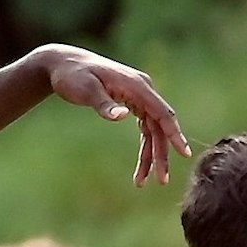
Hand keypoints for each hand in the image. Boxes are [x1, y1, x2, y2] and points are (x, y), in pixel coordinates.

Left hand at [35, 44, 190, 187]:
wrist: (63, 64)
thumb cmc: (72, 76)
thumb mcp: (86, 90)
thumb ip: (104, 104)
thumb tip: (124, 116)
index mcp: (136, 85)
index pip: (161, 112)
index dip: (174, 134)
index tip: (184, 153)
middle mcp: (143, 89)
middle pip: (159, 126)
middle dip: (161, 154)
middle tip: (162, 181)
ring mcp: (138, 96)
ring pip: (152, 130)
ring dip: (150, 155)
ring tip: (142, 181)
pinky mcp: (132, 102)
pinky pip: (144, 127)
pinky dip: (144, 147)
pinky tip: (141, 166)